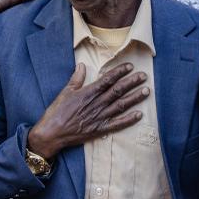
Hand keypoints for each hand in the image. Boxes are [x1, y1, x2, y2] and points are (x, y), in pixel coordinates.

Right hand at [27, 63, 148, 157]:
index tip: (130, 66)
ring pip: (121, 105)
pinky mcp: (100, 130)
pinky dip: (129, 120)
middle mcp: (96, 104)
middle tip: (144, 76)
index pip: (107, 80)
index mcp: (88, 93)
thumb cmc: (56, 112)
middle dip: (132, 82)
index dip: (120, 72)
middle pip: (118, 91)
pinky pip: (117, 124)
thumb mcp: (65, 92)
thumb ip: (76, 78)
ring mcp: (99, 117)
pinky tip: (139, 115)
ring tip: (146, 91)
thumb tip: (82, 65)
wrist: (52, 133)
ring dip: (134, 98)